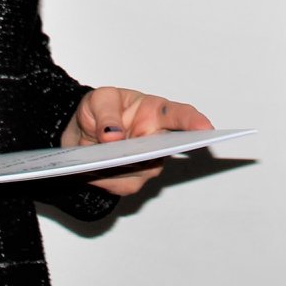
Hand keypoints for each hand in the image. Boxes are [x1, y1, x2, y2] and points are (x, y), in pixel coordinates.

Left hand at [61, 87, 212, 196]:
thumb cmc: (98, 111)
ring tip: (103, 157)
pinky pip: (124, 185)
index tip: (205, 128)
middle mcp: (158, 139)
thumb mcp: (98, 100)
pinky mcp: (132, 181)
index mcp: (156, 112)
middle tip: (148, 152)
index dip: (195, 123)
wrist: (79, 134)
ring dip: (123, 165)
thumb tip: (113, 134)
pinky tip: (94, 169)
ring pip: (145, 170)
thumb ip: (106, 113)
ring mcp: (148, 163)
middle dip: (161, 151)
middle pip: (170, 149)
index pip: (181, 116)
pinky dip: (107, 177)